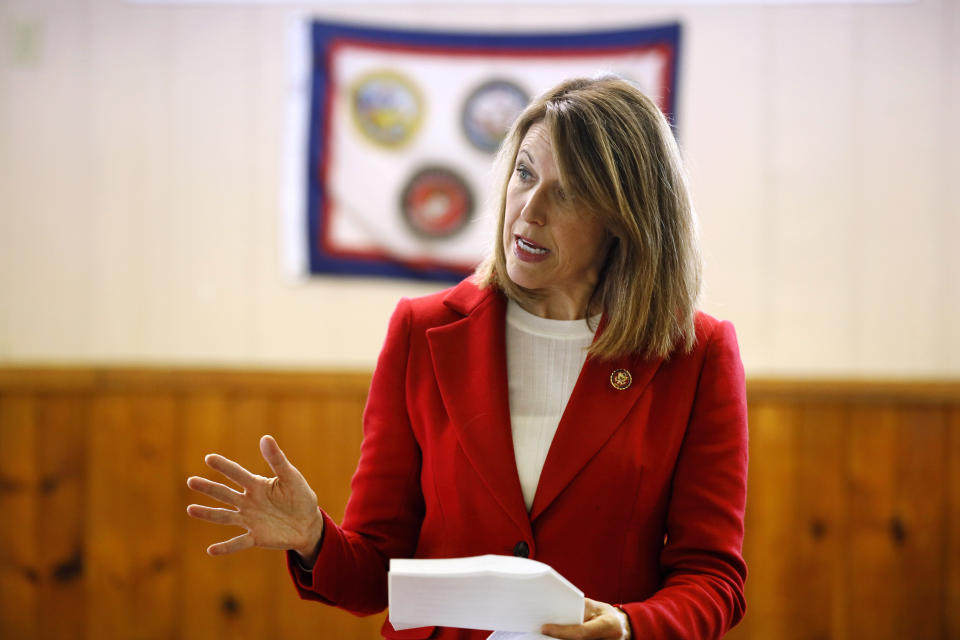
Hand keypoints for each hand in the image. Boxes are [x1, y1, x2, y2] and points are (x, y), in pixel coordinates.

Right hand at [186, 435, 324, 562]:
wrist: (308, 523)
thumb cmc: (299, 496)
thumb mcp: (291, 477)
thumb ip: (277, 460)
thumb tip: (265, 438)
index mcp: (257, 485)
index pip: (237, 474)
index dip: (225, 466)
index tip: (209, 458)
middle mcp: (248, 502)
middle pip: (225, 494)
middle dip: (209, 488)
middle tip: (191, 481)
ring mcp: (250, 520)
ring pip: (225, 516)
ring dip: (208, 514)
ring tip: (191, 509)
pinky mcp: (256, 537)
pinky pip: (239, 542)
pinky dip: (226, 547)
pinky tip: (211, 550)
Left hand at [541, 598, 631, 639]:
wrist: (621, 628)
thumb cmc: (606, 615)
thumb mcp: (596, 607)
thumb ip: (581, 608)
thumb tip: (559, 611)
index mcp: (608, 626)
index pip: (581, 632)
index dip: (562, 631)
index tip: (544, 628)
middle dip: (558, 637)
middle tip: (540, 632)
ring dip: (560, 639)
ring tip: (545, 634)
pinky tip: (556, 636)